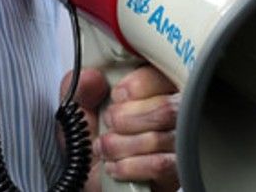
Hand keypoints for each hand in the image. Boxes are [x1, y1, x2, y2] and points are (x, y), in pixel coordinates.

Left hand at [70, 66, 179, 191]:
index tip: (117, 95)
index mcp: (150, 92)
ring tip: (107, 148)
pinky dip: (131, 165)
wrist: (91, 187)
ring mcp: (178, 145)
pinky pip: (161, 164)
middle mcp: (171, 116)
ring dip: (123, 144)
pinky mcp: (177, 172)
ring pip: (162, 136)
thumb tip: (91, 76)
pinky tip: (116, 166)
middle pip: (167, 107)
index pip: (163, 74)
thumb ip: (78, 89)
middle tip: (109, 124)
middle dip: (126, 118)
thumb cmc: (91, 149)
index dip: (139, 83)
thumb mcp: (76, 114)